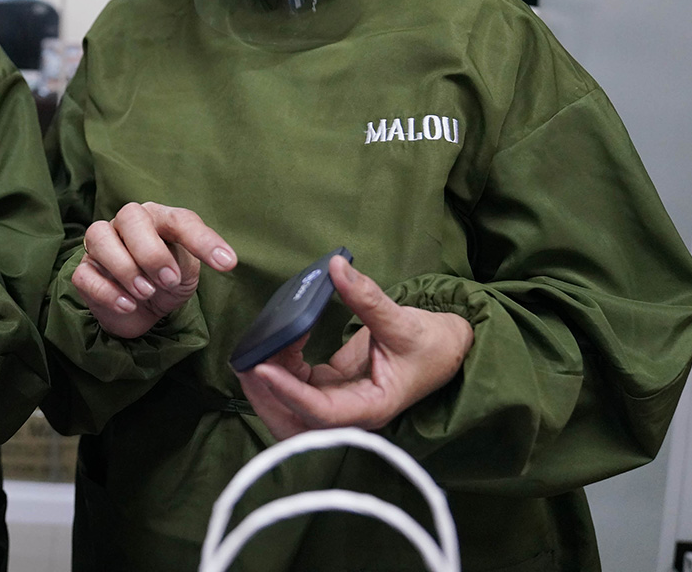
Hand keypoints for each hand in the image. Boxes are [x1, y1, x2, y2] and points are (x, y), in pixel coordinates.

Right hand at [71, 202, 236, 338]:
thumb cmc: (166, 280)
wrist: (141, 310)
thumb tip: (220, 258)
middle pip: (131, 216)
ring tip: (146, 293)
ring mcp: (100, 245)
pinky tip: (128, 305)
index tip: (226, 264)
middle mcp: (127, 224)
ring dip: (125, 268)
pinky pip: (85, 273)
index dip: (202, 239)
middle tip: (168, 281)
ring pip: (99, 236)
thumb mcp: (186, 270)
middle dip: (151, 252)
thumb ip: (191, 258)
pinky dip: (108, 291)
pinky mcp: (84, 271)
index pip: (180, 220)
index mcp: (159, 218)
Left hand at [235, 256, 472, 440]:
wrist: (448, 350)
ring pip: (291, 408)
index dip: (290, 393)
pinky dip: (281, 367)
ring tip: (252, 349)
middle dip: (266, 398)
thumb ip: (368, 297)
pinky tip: (278, 340)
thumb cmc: (434, 344)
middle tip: (243, 361)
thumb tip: (336, 267)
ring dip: (267, 385)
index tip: (262, 369)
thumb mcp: (404, 320)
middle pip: (297, 423)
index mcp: (372, 408)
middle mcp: (352, 414)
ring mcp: (340, 403)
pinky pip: (297, 386)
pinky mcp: (332, 389)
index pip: (322, 412)